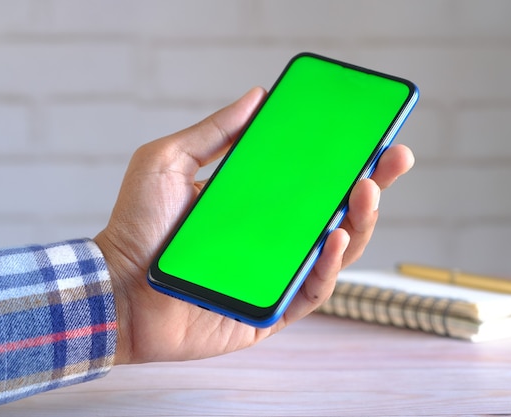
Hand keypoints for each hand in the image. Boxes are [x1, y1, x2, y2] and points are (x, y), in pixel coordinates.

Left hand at [94, 87, 413, 364]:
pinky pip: (313, 290)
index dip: (347, 160)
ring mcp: (277, 274)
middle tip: (394, 159)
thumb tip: (258, 96)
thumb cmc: (137, 225)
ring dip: (361, 221)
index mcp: (258, 203)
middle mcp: (274, 238)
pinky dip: (330, 266)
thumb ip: (214, 132)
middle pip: (337, 213)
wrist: (116, 287)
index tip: (374, 137)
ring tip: (367, 191)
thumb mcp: (169, 161)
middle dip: (373, 186)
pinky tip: (337, 236)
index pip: (314, 181)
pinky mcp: (273, 310)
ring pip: (337, 251)